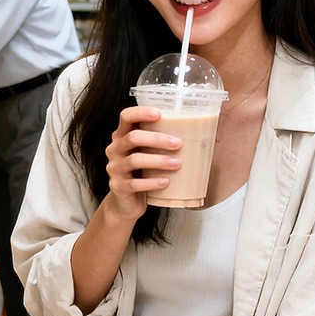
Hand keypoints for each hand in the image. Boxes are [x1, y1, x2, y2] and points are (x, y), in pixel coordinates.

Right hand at [102, 106, 181, 221]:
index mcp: (122, 136)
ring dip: (158, 161)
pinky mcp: (118, 186)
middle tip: (178, 143)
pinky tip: (166, 182)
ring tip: (177, 163)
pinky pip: (134, 184)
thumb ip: (160, 142)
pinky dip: (152, 182)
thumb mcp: (147, 153)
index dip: (141, 113)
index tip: (160, 114)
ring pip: (135, 160)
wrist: (126, 202)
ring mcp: (114, 168)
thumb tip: (200, 131)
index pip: (126, 116)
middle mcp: (115, 149)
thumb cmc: (142, 172)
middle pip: (133, 137)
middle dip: (157, 139)